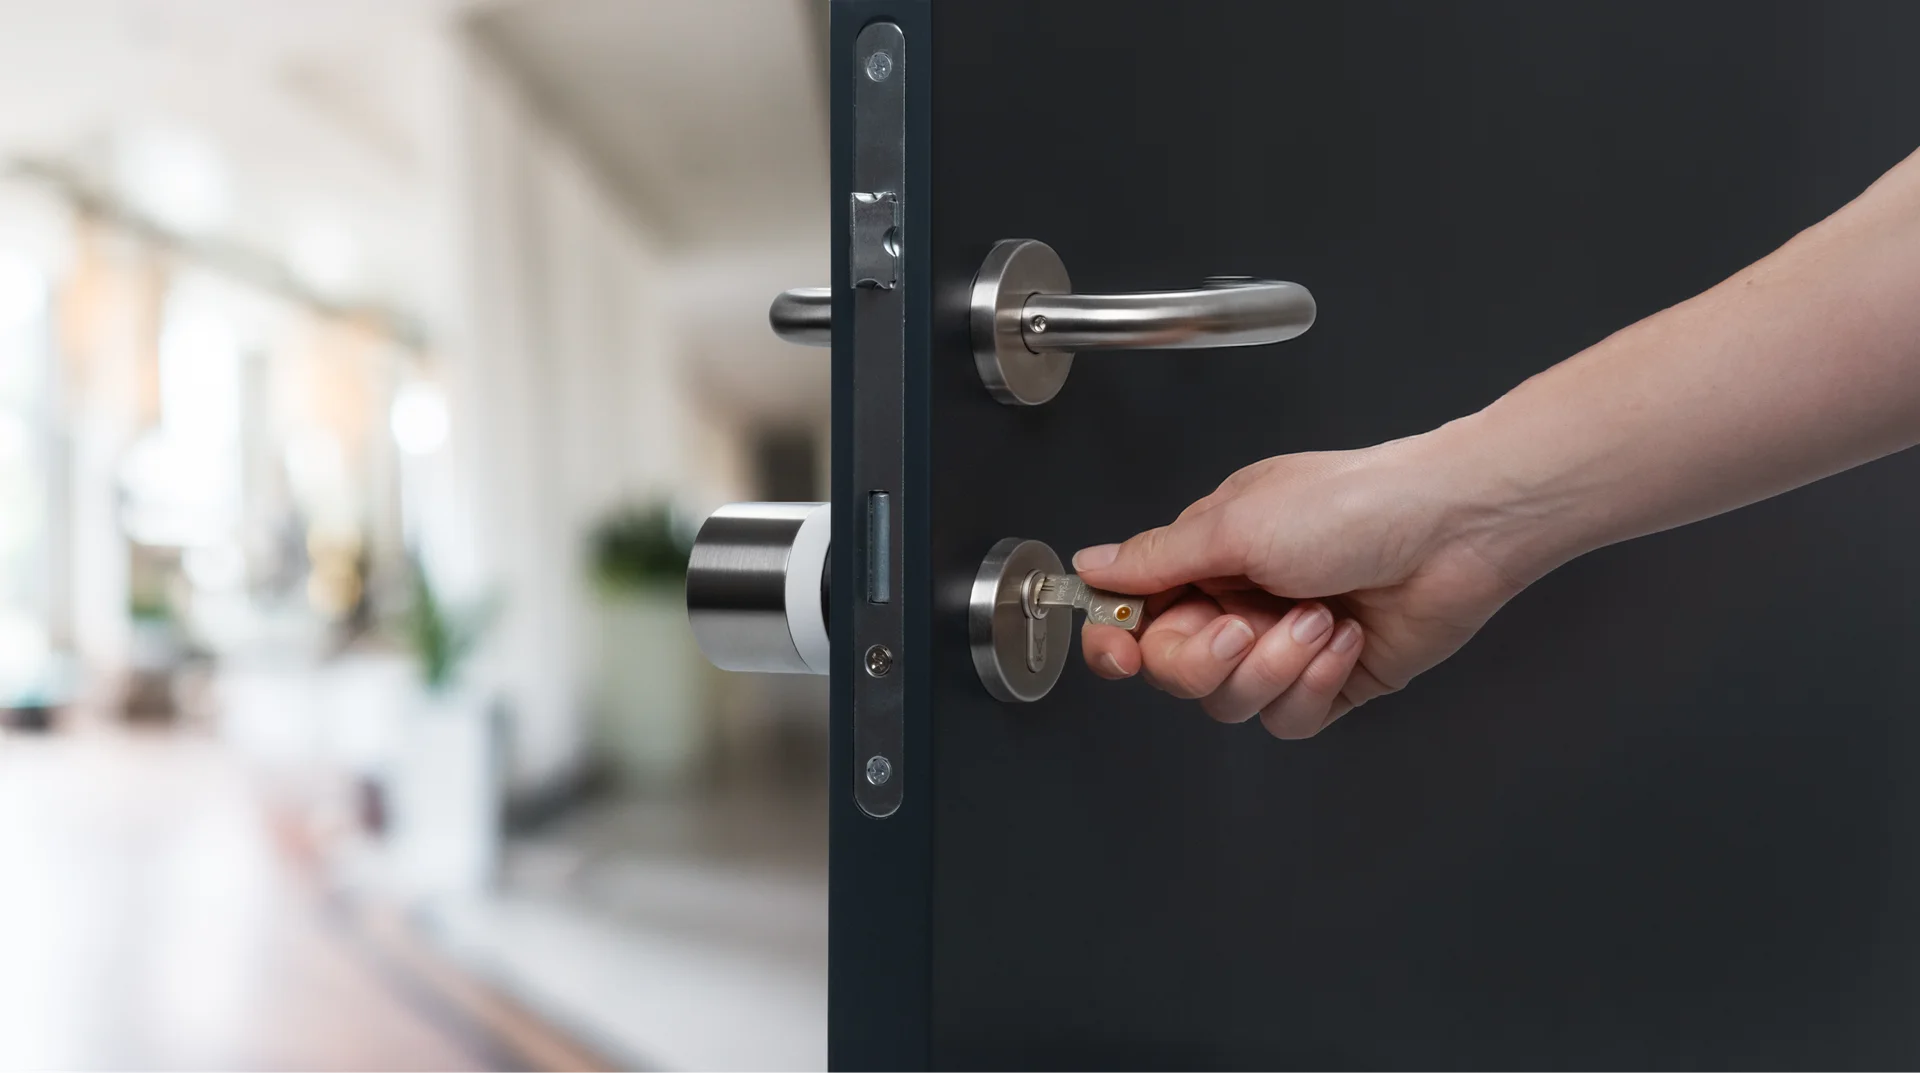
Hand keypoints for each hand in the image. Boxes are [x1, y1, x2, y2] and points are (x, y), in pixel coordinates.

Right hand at [1076, 434, 1527, 737]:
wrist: (1455, 528)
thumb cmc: (1355, 502)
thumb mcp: (1236, 523)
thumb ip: (1156, 558)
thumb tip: (1091, 565)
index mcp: (1207, 557)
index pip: (1134, 615)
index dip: (1115, 640)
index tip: (1119, 650)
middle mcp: (1239, 602)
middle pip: (1175, 671)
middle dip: (1205, 658)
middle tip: (1243, 624)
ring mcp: (1284, 647)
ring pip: (1231, 702)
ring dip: (1274, 665)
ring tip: (1318, 616)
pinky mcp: (1331, 682)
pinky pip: (1289, 719)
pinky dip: (1314, 684)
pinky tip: (1345, 641)